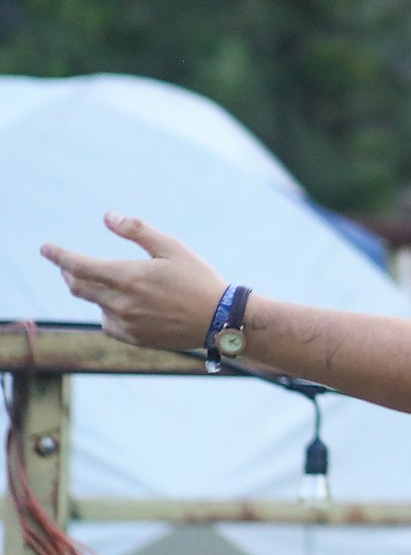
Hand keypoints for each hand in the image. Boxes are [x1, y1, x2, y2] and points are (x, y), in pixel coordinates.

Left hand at [41, 214, 226, 350]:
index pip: (77, 266)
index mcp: (128, 277)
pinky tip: (126, 306)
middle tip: (71, 265)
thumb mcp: (172, 247)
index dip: (58, 256)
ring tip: (113, 284)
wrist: (221, 320)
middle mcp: (121, 303)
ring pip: (95, 305)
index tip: (46, 249)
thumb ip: (137, 230)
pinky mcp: (134, 338)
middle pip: (78, 287)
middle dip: (70, 273)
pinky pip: (108, 324)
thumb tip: (107, 216)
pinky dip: (109, 312)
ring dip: (95, 292)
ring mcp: (126, 324)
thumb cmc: (199, 279)